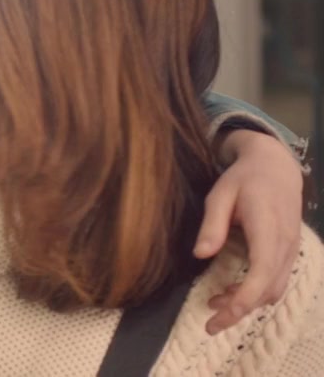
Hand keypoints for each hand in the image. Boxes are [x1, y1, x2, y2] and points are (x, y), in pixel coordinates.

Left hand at [197, 129, 303, 333]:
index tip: (220, 314)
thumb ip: (211, 224)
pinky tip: (231, 292)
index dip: (244, 298)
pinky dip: (256, 292)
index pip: (262, 272)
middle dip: (240, 310)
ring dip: (247, 303)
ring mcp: (290, 249)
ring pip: (274, 288)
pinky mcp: (288, 252)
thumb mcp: (219, 194)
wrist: (276, 168)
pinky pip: (276, 280)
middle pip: (268, 288)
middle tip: (210, 324)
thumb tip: (200, 255)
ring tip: (214, 305)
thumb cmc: (243, 179)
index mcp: (268, 228)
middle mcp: (285, 243)